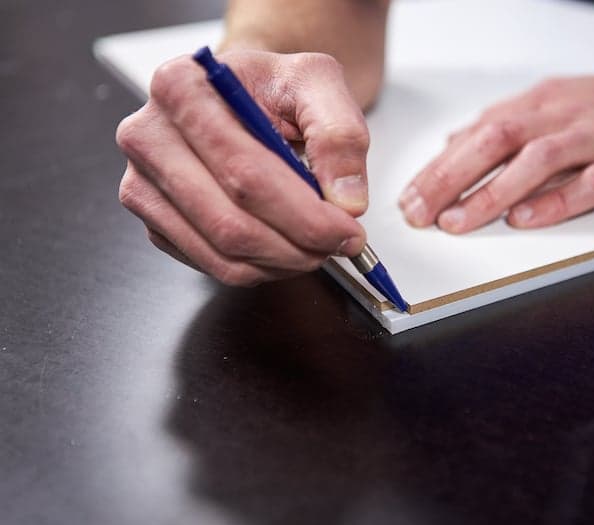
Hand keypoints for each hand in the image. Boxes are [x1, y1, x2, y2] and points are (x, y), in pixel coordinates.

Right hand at [116, 50, 369, 285]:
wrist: (243, 97)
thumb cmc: (271, 88)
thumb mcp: (317, 84)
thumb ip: (340, 134)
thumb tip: (346, 200)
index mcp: (181, 88)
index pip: (245, 172)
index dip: (304, 214)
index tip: (346, 228)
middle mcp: (148, 137)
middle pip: (231, 221)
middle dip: (298, 244)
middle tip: (340, 243)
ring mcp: (143, 184)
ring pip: (222, 253)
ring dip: (283, 262)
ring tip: (318, 245)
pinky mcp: (155, 220)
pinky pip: (212, 265)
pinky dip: (260, 267)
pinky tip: (285, 246)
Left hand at [399, 65, 593, 232]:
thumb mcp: (558, 106)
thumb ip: (508, 126)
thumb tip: (455, 145)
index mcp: (542, 104)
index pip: (477, 133)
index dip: (438, 167)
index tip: (409, 198)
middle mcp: (565, 116)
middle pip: (495, 141)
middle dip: (449, 180)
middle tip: (418, 213)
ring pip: (537, 161)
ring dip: (491, 193)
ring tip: (457, 221)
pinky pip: (593, 182)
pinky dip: (557, 201)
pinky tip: (527, 219)